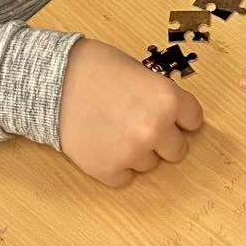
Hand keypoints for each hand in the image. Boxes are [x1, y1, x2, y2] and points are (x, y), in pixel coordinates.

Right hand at [58, 37, 202, 186]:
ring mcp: (131, 153)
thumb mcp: (140, 72)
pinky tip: (100, 142)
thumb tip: (173, 118)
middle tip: (136, 122)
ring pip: (148, 164)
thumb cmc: (95, 67)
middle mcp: (155, 130)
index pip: (193, 121)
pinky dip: (114, 164)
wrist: (51, 80)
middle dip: (160, 139)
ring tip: (112, 128)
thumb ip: (160, 97)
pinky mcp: (107, 170)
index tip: (166, 114)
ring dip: (135, 152)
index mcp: (168, 101)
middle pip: (176, 149)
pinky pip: (123, 177)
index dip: (178, 117)